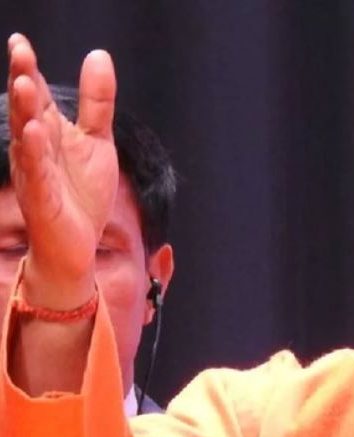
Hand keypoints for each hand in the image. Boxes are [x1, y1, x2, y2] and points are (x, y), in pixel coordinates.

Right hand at [7, 33, 117, 309]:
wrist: (78, 244)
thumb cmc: (82, 193)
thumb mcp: (97, 140)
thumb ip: (97, 102)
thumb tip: (98, 55)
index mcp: (50, 132)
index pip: (39, 95)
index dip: (29, 69)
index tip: (21, 41)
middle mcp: (37, 148)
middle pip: (29, 110)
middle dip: (23, 81)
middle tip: (19, 51)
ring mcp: (37, 173)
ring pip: (27, 137)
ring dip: (26, 112)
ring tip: (25, 84)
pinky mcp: (43, 198)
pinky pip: (36, 173)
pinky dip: (35, 154)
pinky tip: (34, 133)